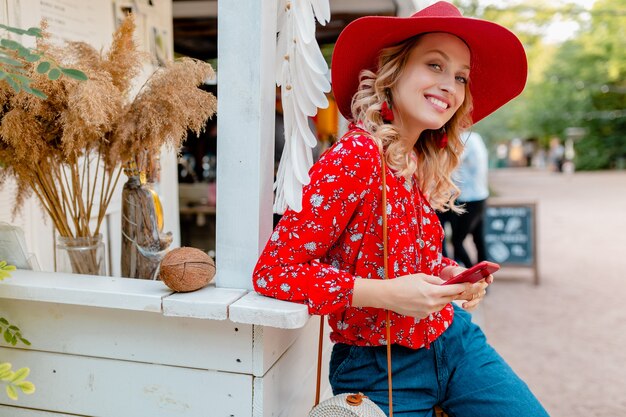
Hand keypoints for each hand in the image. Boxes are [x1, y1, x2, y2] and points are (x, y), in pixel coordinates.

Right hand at [353, 273, 467, 319]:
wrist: (388, 296)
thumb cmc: (403, 283)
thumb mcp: (420, 277)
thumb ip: (435, 280)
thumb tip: (445, 283)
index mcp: (433, 292)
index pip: (453, 290)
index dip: (462, 287)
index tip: (468, 284)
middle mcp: (432, 304)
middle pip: (449, 299)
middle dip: (452, 293)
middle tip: (454, 287)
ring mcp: (427, 311)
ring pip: (441, 305)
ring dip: (442, 299)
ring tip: (435, 292)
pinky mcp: (422, 316)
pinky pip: (433, 310)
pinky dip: (433, 304)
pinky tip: (424, 299)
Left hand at [441, 265, 491, 310]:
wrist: (451, 282)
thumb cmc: (455, 274)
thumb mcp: (456, 271)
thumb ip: (459, 274)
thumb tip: (461, 277)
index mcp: (479, 276)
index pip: (488, 276)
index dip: (489, 278)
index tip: (488, 280)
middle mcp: (481, 285)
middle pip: (482, 288)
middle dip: (475, 289)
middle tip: (466, 291)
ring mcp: (478, 294)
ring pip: (478, 298)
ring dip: (471, 301)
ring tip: (464, 304)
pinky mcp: (474, 301)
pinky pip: (475, 305)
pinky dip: (470, 306)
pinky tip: (464, 306)